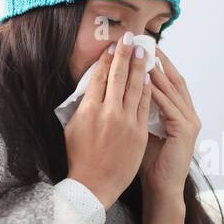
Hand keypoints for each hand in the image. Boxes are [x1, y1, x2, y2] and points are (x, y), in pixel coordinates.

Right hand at [65, 32, 153, 208]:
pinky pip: (145, 105)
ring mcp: (126, 122)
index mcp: (89, 109)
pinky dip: (148, 89)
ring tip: (144, 52)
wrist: (94, 184)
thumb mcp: (73, 127)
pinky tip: (150, 77)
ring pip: (135, 87)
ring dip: (140, 67)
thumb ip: (82, 105)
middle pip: (119, 76)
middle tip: (131, 38)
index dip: (107, 59)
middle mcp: (108, 112)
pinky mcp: (139, 132)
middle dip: (125, 54)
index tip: (113, 47)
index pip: (100, 77)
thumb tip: (90, 87)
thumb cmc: (80, 158)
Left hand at [140, 48, 201, 203]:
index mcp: (179, 113)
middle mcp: (188, 113)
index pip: (167, 81)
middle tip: (144, 42)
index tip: (140, 48)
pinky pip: (170, 106)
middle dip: (159, 60)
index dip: (155, 64)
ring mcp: (190, 121)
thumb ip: (136, 110)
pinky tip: (146, 81)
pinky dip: (158, 92)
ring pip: (172, 89)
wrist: (161, 188)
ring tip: (143, 55)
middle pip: (174, 79)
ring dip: (157, 71)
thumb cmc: (148, 163)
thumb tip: (117, 90)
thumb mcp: (141, 130)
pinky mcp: (186, 130)